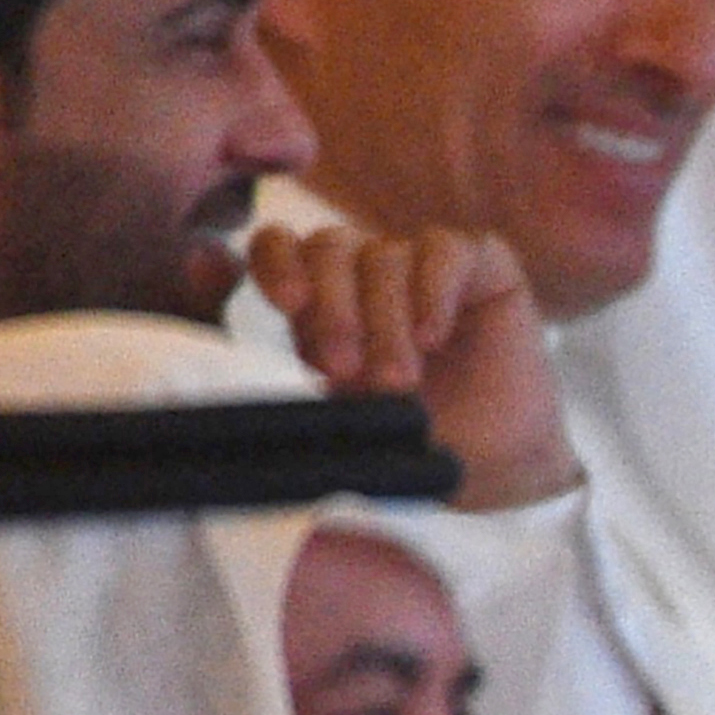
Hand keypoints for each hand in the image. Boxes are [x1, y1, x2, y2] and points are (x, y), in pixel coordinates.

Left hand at [245, 222, 582, 511]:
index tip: (287, 304)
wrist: (496, 468)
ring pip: (383, 257)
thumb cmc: (414, 440)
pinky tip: (433, 337)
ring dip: (384, 320)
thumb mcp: (336, 410)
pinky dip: (432, 290)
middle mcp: (369, 274)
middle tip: (346, 370)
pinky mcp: (481, 267)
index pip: (282, 247)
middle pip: (329, 247)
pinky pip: (442, 251)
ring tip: (399, 381)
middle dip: (332, 308)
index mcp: (325, 300)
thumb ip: (289, 359)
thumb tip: (217, 301)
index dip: (277, 263)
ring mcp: (424, 265)